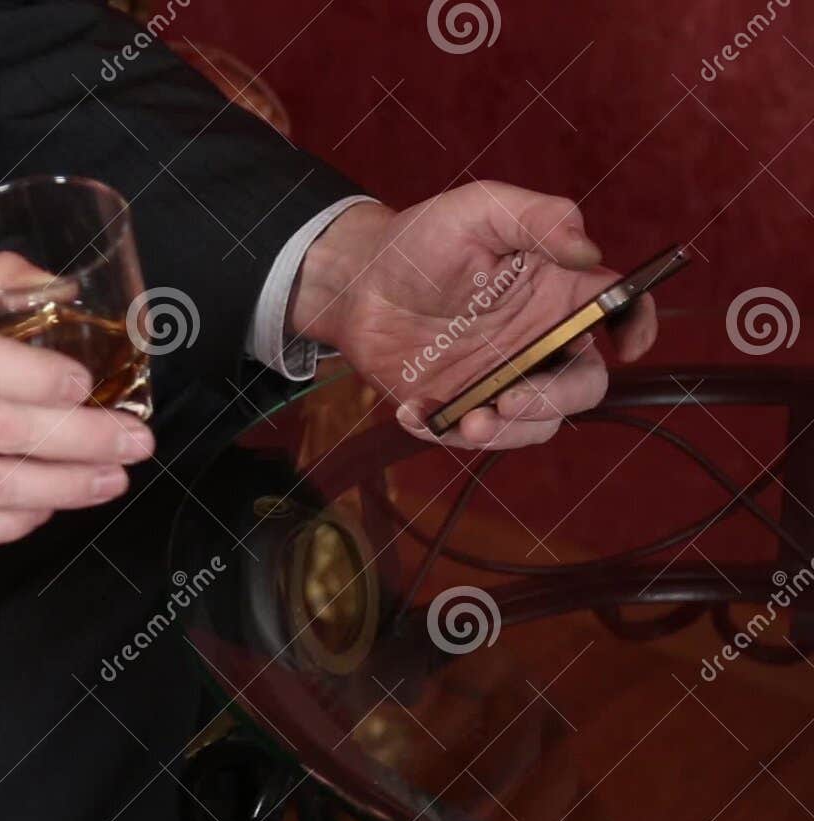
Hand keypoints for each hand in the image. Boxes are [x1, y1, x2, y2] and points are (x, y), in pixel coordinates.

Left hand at [291, 181, 659, 448]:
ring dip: (510, 431)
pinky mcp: (464, 405)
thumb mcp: (478, 209)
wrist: (358, 284)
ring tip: (469, 422)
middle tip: (512, 399)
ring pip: (536, 422)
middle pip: (584, 384)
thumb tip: (587, 249)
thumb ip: (536, 217)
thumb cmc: (422, 240)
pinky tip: (415, 413)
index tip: (628, 347)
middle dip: (559, 399)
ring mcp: (505, 377)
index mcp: (559, 290)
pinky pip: (476, 435)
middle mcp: (542, 340)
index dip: (638, 327)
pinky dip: (451, 434)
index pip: (622, 310)